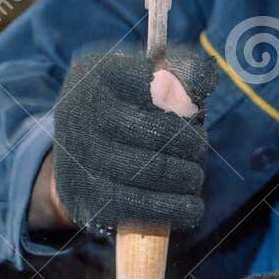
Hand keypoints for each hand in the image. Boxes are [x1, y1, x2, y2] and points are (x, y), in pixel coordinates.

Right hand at [51, 47, 218, 233]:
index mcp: (96, 75)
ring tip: (193, 176)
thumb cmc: (119, 107)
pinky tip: (191, 207)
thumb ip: (177, 70)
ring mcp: (83, 159)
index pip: (152, 81)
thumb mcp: (139, 75)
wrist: (72, 155)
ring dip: (187, 176)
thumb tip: (206, 80)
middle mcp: (82, 114)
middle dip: (190, 142)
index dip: (183, 96)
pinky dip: (174, 208)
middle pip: (157, 131)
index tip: (195, 107)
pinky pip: (141, 206)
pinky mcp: (89, 198)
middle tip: (197, 146)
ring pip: (154, 170)